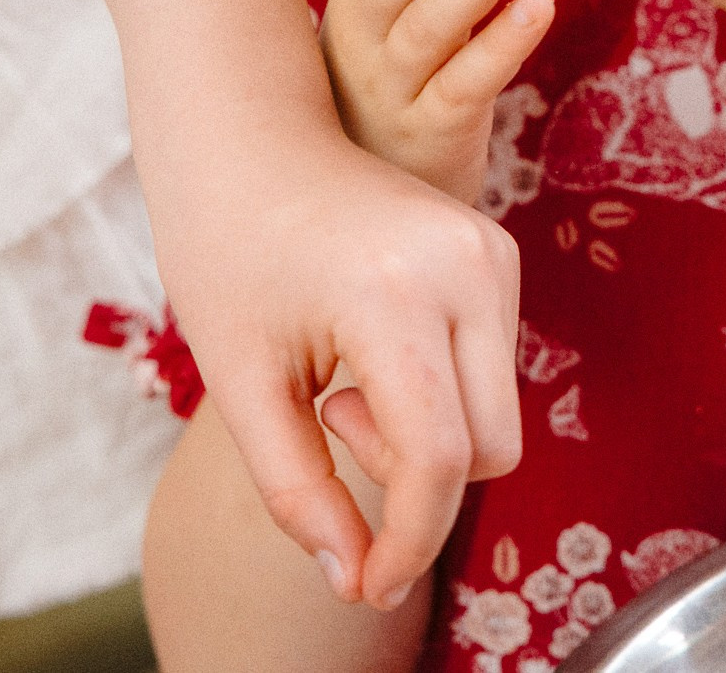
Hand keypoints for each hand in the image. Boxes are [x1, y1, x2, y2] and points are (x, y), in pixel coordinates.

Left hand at [166, 120, 525, 612]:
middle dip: (415, 481)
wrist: (247, 139)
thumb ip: (297, 490)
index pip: (438, 460)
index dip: (406, 544)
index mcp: (394, 292)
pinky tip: (372, 354)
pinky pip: (493, 372)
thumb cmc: (226, 249)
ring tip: (342, 382)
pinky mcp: (499, 253)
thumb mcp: (241, 383)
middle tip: (329, 423)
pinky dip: (441, 396)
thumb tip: (354, 580)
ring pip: (498, 417)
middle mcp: (466, 266)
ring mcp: (492, 252)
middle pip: (488, 449)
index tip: (365, 586)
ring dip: (427, 436)